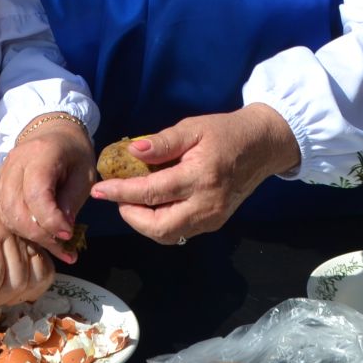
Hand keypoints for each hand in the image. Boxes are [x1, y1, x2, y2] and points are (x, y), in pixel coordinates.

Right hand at [0, 116, 95, 263]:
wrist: (53, 131)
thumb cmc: (74, 152)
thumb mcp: (84, 173)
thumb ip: (71, 200)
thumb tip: (62, 231)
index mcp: (40, 154)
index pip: (36, 194)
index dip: (51, 220)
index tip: (69, 233)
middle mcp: (15, 163)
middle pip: (16, 208)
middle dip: (39, 234)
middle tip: (62, 243)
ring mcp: (4, 174)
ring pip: (7, 214)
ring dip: (29, 235)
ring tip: (54, 244)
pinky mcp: (1, 185)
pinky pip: (5, 213)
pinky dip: (22, 229)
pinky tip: (41, 236)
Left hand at [87, 105, 301, 243]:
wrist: (262, 146)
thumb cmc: (225, 132)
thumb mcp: (193, 128)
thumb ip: (162, 142)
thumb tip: (131, 152)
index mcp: (200, 176)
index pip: (152, 192)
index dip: (121, 193)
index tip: (99, 190)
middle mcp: (207, 204)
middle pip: (159, 226)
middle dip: (131, 216)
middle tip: (118, 198)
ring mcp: (213, 218)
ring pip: (168, 235)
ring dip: (144, 224)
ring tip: (132, 202)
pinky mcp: (215, 223)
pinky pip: (180, 232)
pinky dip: (160, 223)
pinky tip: (152, 206)